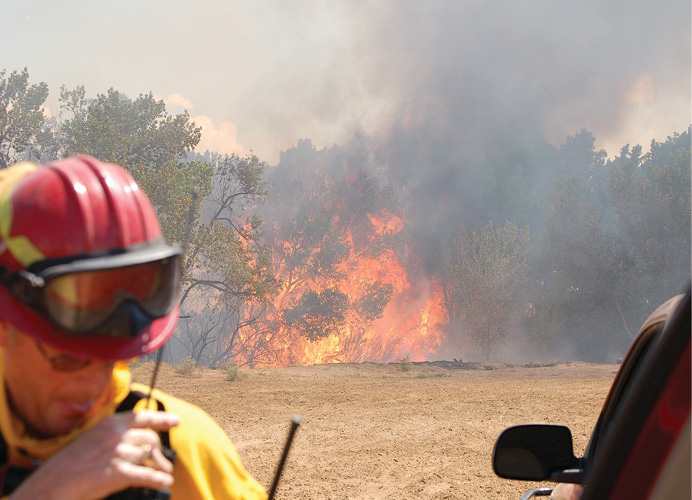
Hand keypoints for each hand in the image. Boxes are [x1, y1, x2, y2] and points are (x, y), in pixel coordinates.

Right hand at [9, 410, 179, 499]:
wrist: (52, 484)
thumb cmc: (68, 465)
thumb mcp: (91, 440)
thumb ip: (112, 437)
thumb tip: (136, 443)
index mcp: (110, 424)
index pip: (143, 417)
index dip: (162, 419)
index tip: (176, 421)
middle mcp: (117, 435)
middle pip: (150, 438)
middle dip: (159, 451)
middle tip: (164, 462)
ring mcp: (119, 453)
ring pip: (150, 456)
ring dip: (160, 466)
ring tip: (165, 473)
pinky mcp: (119, 473)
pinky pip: (147, 475)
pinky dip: (158, 479)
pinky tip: (164, 482)